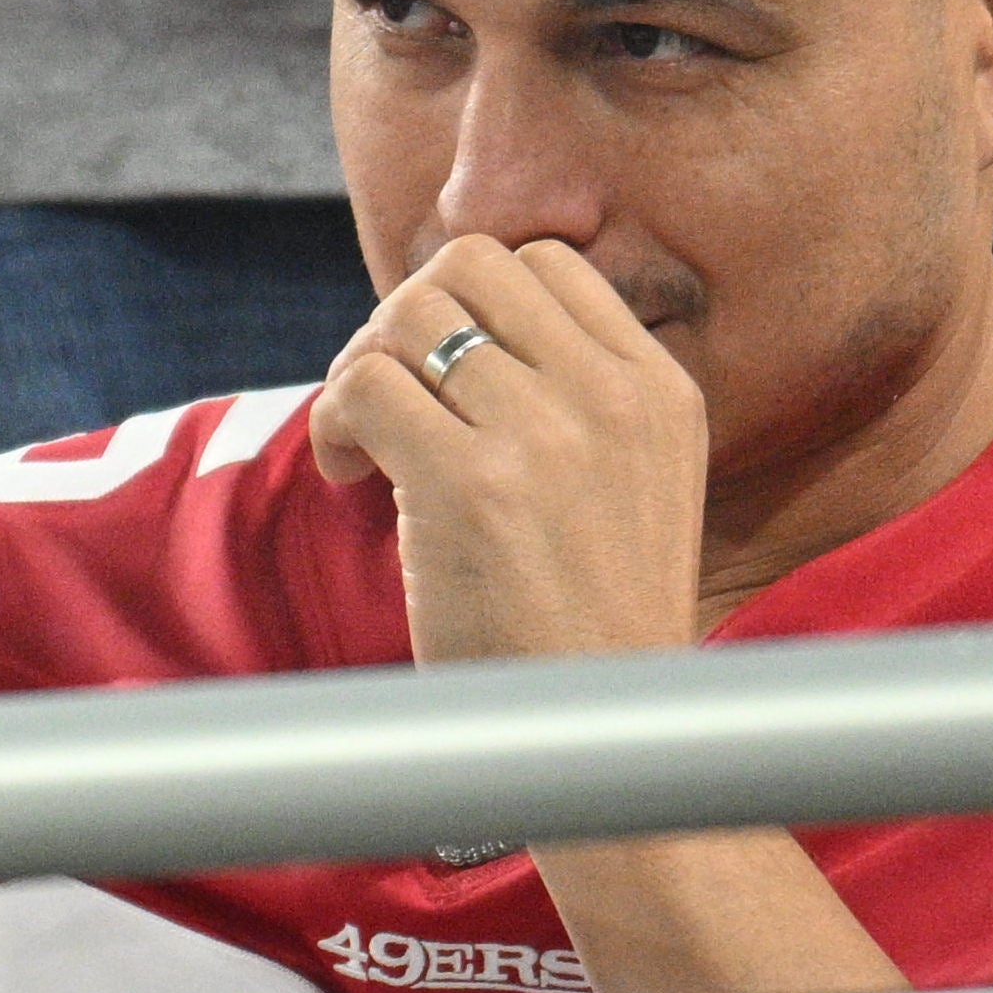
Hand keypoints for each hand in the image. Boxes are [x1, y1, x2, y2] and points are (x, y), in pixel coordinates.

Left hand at [315, 236, 711, 664]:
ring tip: (363, 447)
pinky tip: (350, 478)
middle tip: (384, 403)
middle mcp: (612, 395)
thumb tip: (447, 324)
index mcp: (658, 387)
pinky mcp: (470, 484)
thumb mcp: (627, 484)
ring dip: (359, 368)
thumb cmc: (584, 620)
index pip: (542, 264)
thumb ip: (569, 400)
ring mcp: (546, 434)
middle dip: (401, 320)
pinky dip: (334, 420)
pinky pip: (366, 386)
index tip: (438, 376)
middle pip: (467, 267)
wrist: (591, 728)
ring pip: (407, 315)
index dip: (464, 304)